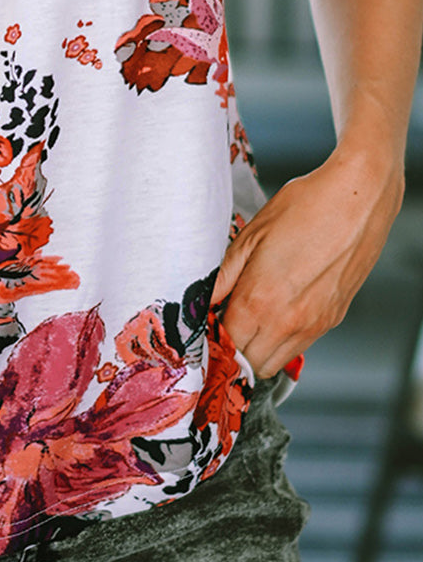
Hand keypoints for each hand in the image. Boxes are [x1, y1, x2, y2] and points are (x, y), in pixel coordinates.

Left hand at [210, 143, 404, 379]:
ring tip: (248, 320)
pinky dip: (282, 341)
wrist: (359, 198)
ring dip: (256, 350)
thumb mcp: (251, 236)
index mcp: (259, 300)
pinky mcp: (332, 319)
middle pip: (248, 364)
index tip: (205, 328)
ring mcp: (313, 324)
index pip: (225, 346)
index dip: (211, 340)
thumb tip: (201, 303)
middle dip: (231, 351)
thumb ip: (222, 277)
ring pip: (274, 363)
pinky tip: (276, 312)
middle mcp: (287, 321)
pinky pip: (300, 347)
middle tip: (224, 325)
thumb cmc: (306, 207)